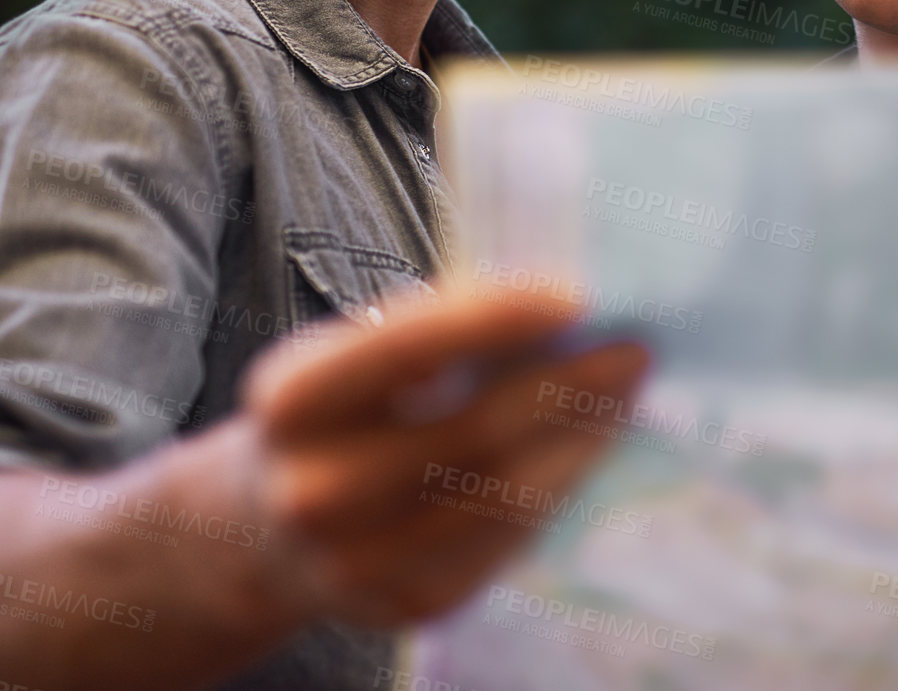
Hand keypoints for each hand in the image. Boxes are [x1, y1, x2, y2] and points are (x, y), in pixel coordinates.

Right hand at [238, 286, 649, 626]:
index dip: (497, 319)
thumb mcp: (348, 353)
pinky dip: (556, 482)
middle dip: (568, 386)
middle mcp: (314, 488)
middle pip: (473, 430)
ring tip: (623, 394)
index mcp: (291, 399)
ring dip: (579, 438)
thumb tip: (554, 306)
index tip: (577, 294)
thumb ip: (432, 328)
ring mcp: (358, 560)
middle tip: (634, 348)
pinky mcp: (409, 604)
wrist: (263, 528)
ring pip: (504, 491)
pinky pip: (507, 536)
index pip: (409, 346)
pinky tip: (585, 444)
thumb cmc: (334, 409)